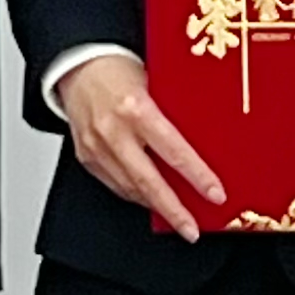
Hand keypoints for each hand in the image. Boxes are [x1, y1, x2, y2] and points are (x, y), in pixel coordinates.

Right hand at [55, 53, 226, 241]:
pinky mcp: (86, 157)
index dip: (197, 176)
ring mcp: (96, 146)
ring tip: (176, 218)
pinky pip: (114, 184)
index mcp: (136, 107)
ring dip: (155, 205)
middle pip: (149, 181)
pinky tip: (149, 198)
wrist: (77, 65)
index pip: (174, 150)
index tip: (216, 194)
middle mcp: (113, 130)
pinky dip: (135, 194)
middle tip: (192, 230)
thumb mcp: (154, 82)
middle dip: (174, 210)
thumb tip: (207, 142)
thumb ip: (173, 112)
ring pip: (130, 188)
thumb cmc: (119, 70)